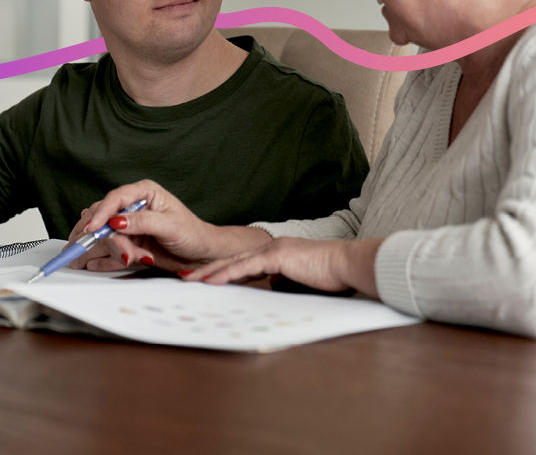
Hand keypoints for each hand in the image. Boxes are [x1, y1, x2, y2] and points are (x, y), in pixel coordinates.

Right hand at [67, 180, 270, 272]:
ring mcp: (130, 224)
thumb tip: (116, 221)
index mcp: (145, 192)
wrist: (201, 254)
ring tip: (129, 258)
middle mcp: (134, 206)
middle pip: (106, 217)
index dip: (102, 213)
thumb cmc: (192, 233)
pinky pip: (110, 248)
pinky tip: (94, 264)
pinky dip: (105, 258)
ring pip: (107, 235)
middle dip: (106, 237)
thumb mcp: (170, 226)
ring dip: (113, 250)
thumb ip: (143, 222)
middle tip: (116, 252)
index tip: (94, 228)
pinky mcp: (129, 241)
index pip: (116, 198)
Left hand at [182, 237, 383, 297]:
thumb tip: (273, 287)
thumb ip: (285, 281)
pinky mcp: (277, 257)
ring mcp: (272, 250)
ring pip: (234, 262)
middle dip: (208, 269)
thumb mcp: (302, 280)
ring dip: (211, 271)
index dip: (223, 270)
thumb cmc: (331, 275)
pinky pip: (246, 267)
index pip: (243, 263)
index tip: (206, 279)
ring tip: (191, 280)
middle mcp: (271, 248)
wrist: (347, 264)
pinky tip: (212, 281)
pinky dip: (227, 274)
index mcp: (276, 253)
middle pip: (232, 260)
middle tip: (188, 278)